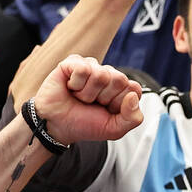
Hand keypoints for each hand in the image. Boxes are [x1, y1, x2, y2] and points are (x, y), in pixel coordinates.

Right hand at [27, 57, 145, 145]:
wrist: (57, 126)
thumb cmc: (84, 123)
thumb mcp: (114, 129)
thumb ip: (132, 118)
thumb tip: (132, 96)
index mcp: (121, 88)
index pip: (134, 88)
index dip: (119, 103)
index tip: (107, 110)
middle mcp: (108, 74)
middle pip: (120, 80)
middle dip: (104, 98)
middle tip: (92, 103)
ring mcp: (92, 66)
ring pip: (101, 75)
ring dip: (88, 94)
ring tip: (79, 97)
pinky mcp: (74, 62)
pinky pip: (83, 70)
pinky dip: (76, 85)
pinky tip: (70, 88)